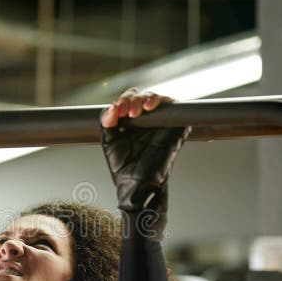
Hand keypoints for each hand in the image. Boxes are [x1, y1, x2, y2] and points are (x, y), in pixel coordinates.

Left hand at [100, 88, 190, 213]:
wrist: (137, 184)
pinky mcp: (174, 127)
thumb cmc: (125, 168)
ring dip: (145, 98)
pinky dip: (162, 102)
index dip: (123, 101)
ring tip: (136, 111)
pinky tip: (149, 108)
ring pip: (156, 98)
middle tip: (126, 112)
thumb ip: (107, 123)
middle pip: (142, 96)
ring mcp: (161, 123)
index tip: (116, 112)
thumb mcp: (109, 142)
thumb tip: (110, 107)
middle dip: (132, 99)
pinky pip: (172, 106)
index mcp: (131, 123)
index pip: (129, 100)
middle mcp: (147, 121)